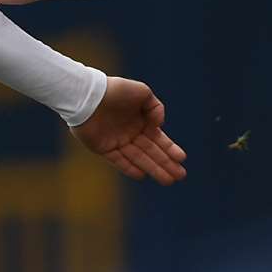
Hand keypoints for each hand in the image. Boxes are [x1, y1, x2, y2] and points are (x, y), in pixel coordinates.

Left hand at [72, 76, 186, 184]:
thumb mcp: (142, 92)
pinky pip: (119, 160)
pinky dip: (129, 168)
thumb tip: (159, 125)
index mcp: (140, 121)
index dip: (170, 149)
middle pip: (151, 152)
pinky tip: (142, 175)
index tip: (182, 158)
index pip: (158, 139)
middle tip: (180, 176)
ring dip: (153, 169)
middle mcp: (130, 133)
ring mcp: (117, 141)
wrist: (89, 94)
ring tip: (168, 181)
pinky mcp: (102, 148)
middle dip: (166, 164)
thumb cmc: (116, 90)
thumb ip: (156, 108)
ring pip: (138, 158)